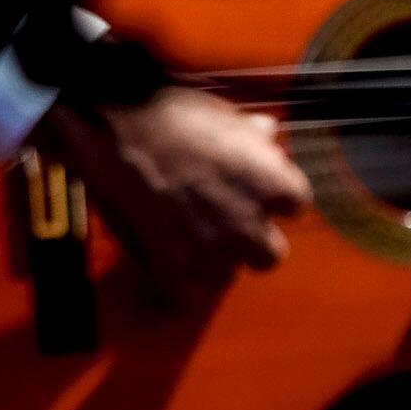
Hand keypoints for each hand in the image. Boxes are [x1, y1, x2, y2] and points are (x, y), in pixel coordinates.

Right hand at [45, 85, 311, 303]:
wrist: (117, 121)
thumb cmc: (170, 112)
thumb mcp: (224, 114)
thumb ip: (251, 136)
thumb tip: (267, 132)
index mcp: (272, 186)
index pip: (294, 205)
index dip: (268, 197)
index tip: (251, 189)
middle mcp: (249, 225)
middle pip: (268, 253)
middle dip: (248, 238)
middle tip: (222, 218)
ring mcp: (210, 250)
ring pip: (225, 274)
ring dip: (210, 258)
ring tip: (185, 232)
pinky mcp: (169, 265)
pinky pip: (182, 297)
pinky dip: (172, 285)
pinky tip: (163, 262)